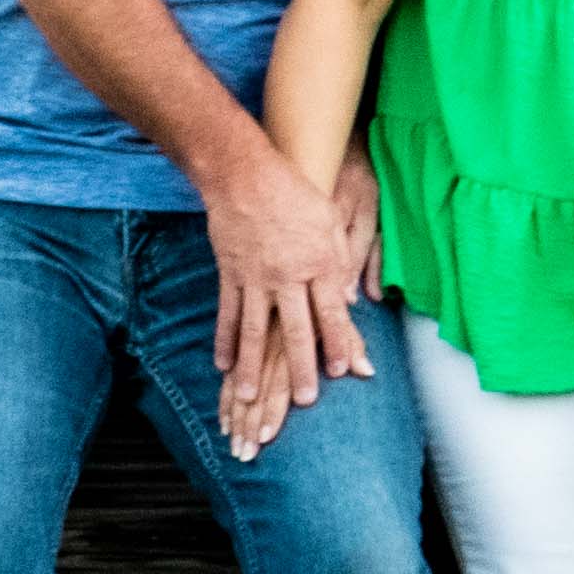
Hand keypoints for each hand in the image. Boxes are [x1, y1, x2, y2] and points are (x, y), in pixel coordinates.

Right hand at [208, 139, 377, 457]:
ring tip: (251, 397)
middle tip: (304, 400)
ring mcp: (256, 277)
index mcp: (320, 262)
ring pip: (257, 331)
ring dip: (254, 367)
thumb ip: (343, 261)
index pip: (332, 312)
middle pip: (297, 330)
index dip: (340, 343)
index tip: (345, 371)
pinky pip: (227, 315)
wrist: (246, 173)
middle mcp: (289, 275)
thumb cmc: (297, 192)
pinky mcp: (231, 274)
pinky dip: (225, 342)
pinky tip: (223, 367)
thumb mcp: (333, 220)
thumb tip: (350, 299)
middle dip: (301, 368)